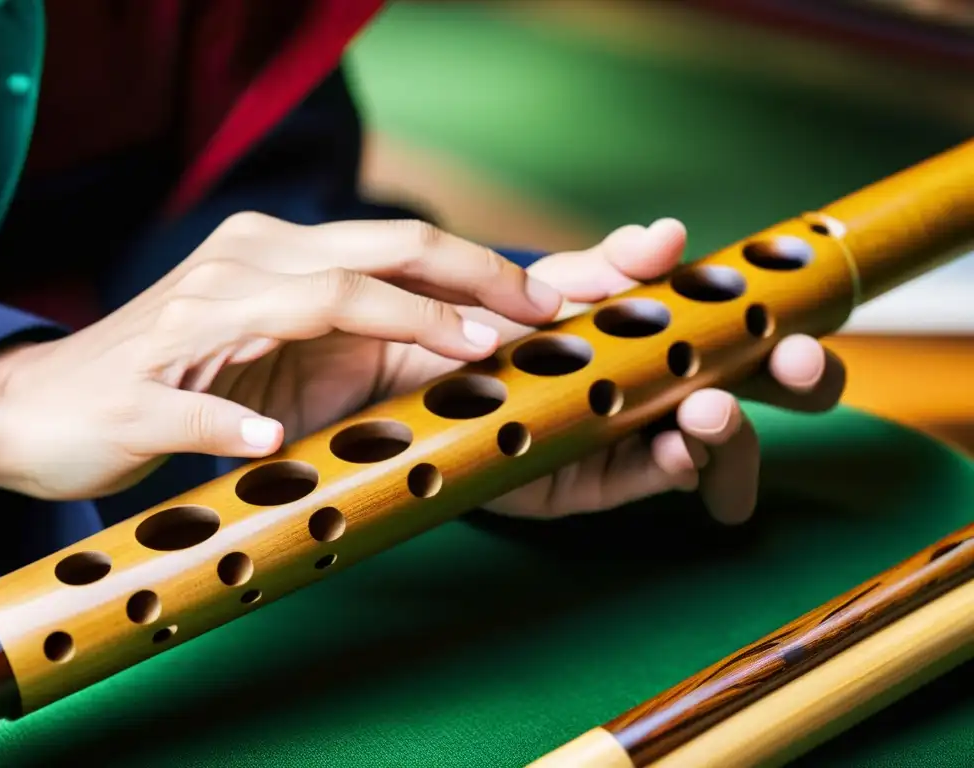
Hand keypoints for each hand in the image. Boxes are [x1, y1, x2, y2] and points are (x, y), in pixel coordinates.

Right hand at [0, 214, 562, 499]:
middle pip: (371, 254)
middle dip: (469, 280)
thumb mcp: (279, 348)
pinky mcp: (140, 392)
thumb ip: (354, 337)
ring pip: (306, 303)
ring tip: (469, 352)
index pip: (394, 244)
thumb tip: (469, 347)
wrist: (48, 407)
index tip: (550, 297)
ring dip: (397, 323)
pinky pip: (196, 405)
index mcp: (275, 257)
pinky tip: (269, 441)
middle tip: (540, 313)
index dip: (478, 267)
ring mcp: (189, 325)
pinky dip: (234, 423)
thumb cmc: (180, 379)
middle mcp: (240, 270)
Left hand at [382, 219, 845, 524]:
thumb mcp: (554, 286)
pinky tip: (680, 452)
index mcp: (664, 336)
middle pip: (748, 389)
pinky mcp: (593, 479)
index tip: (807, 328)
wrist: (417, 371)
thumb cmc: (490, 320)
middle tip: (801, 368)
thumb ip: (612, 267)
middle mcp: (659, 388)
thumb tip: (671, 233)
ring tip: (711, 411)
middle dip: (789, 382)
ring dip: (726, 428)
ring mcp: (631, 436)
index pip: (746, 335)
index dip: (785, 332)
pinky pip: (646, 475)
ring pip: (706, 439)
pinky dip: (673, 464)